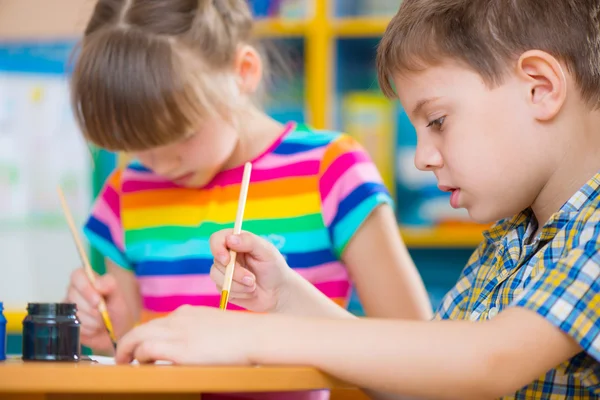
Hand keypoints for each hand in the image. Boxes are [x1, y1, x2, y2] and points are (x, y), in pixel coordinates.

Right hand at [65, 268, 133, 352]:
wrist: (116, 331)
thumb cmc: (117, 310)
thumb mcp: (118, 296)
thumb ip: (110, 285)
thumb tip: (97, 284)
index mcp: (87, 279)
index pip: (77, 275)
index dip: (85, 288)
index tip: (97, 301)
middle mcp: (74, 291)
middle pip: (73, 296)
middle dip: (92, 309)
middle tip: (104, 314)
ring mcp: (67, 307)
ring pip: (73, 312)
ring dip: (92, 321)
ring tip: (101, 322)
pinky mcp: (66, 323)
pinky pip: (73, 326)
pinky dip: (87, 329)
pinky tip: (94, 328)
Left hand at [115, 305, 255, 364]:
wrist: (255, 336)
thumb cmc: (242, 336)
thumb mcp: (215, 327)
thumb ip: (199, 332)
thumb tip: (193, 346)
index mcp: (188, 312)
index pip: (157, 323)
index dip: (144, 336)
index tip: (140, 347)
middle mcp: (179, 319)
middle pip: (141, 328)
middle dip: (128, 343)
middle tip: (122, 357)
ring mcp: (178, 332)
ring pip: (138, 337)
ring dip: (127, 351)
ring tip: (125, 363)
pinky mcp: (180, 349)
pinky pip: (147, 351)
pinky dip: (138, 358)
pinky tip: (140, 366)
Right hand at [209, 230, 294, 312]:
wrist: (278, 292)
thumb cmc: (274, 268)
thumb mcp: (267, 251)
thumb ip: (249, 241)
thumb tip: (229, 239)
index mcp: (237, 242)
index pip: (217, 239)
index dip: (217, 248)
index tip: (227, 260)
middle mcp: (228, 255)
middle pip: (217, 261)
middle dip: (235, 273)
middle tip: (252, 279)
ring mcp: (224, 272)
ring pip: (216, 276)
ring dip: (237, 284)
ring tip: (253, 285)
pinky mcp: (225, 287)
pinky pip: (223, 290)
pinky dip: (239, 292)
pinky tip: (250, 292)